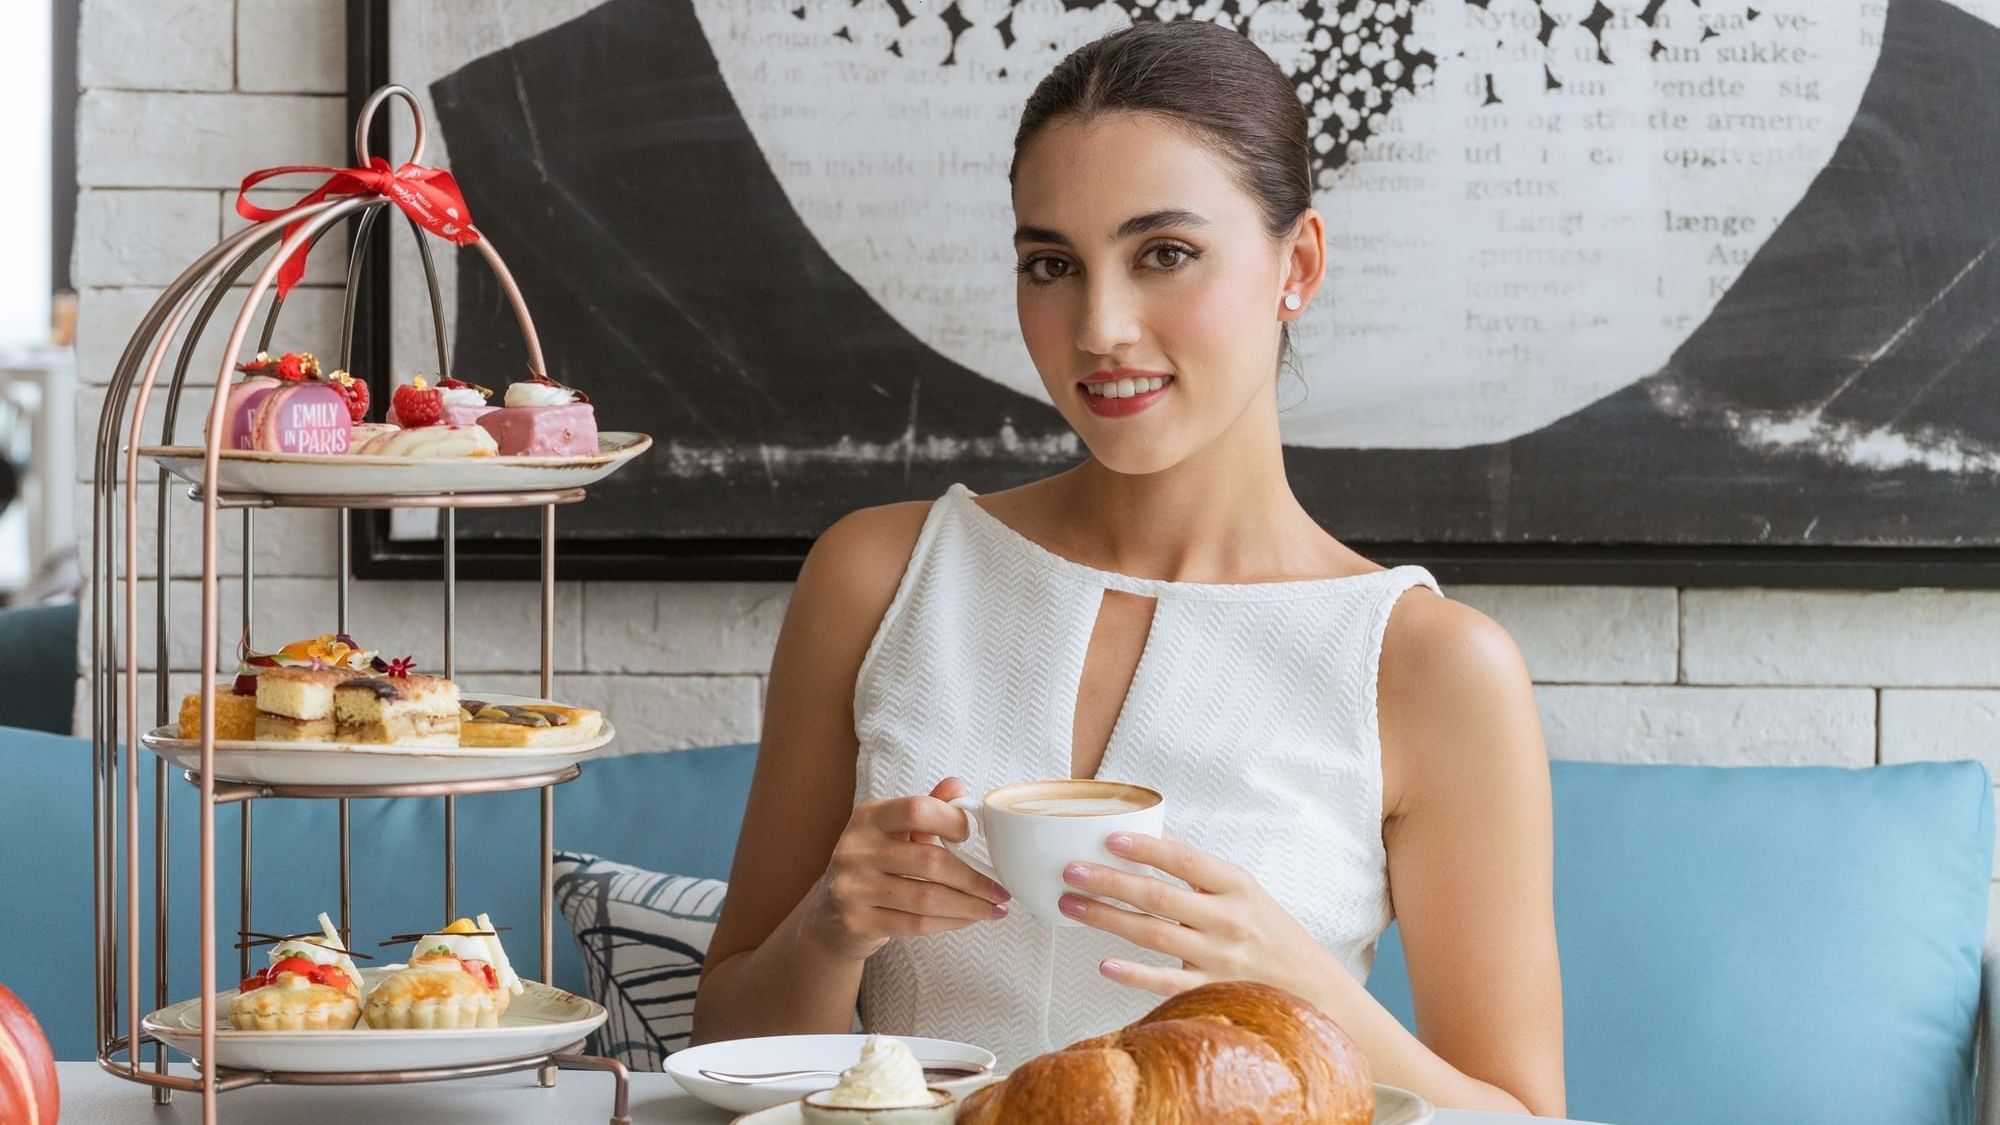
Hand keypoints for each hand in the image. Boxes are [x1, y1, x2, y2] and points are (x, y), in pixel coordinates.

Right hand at [806, 776, 1010, 961]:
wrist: (831, 913)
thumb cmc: (875, 864)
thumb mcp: (894, 830)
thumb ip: (926, 808)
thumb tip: (957, 786)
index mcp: (868, 817)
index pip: (916, 810)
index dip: (951, 820)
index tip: (972, 836)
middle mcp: (855, 849)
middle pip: (929, 861)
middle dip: (974, 879)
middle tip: (1001, 889)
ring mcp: (852, 887)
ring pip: (927, 898)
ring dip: (969, 906)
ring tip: (994, 908)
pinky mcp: (857, 922)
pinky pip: (916, 924)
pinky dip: (950, 922)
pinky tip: (969, 919)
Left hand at [1057, 832, 1337, 1001]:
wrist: (1314, 988)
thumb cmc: (1270, 932)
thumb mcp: (1243, 890)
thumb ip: (1199, 868)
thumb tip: (1152, 833)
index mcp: (1236, 885)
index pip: (1184, 859)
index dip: (1145, 847)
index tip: (1108, 837)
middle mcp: (1227, 919)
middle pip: (1158, 896)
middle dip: (1109, 881)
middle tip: (1071, 870)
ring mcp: (1218, 958)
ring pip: (1153, 935)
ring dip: (1107, 919)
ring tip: (1071, 906)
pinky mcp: (1212, 991)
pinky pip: (1167, 983)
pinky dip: (1135, 975)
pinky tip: (1104, 965)